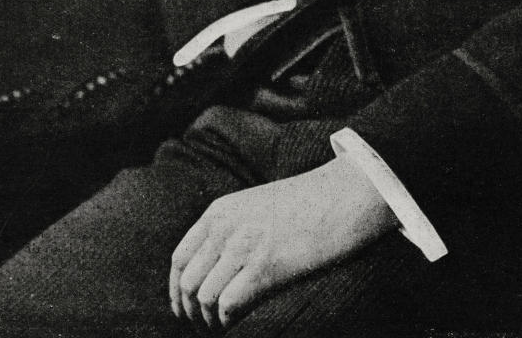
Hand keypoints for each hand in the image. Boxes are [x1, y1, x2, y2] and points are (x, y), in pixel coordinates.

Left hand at [169, 156, 397, 329]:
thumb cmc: (307, 206)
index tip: (185, 311)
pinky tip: (238, 322)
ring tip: (222, 327)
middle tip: (204, 326)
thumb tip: (209, 272)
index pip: (180, 260)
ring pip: (203, 297)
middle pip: (188, 282)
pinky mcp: (266, 266)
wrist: (344, 196)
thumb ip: (229, 231)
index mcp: (220, 211)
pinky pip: (227, 305)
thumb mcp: (256, 208)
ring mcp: (245, 245)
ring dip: (208, 320)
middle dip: (191, 312)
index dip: (177, 293)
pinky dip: (227, 321)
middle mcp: (226, 227)